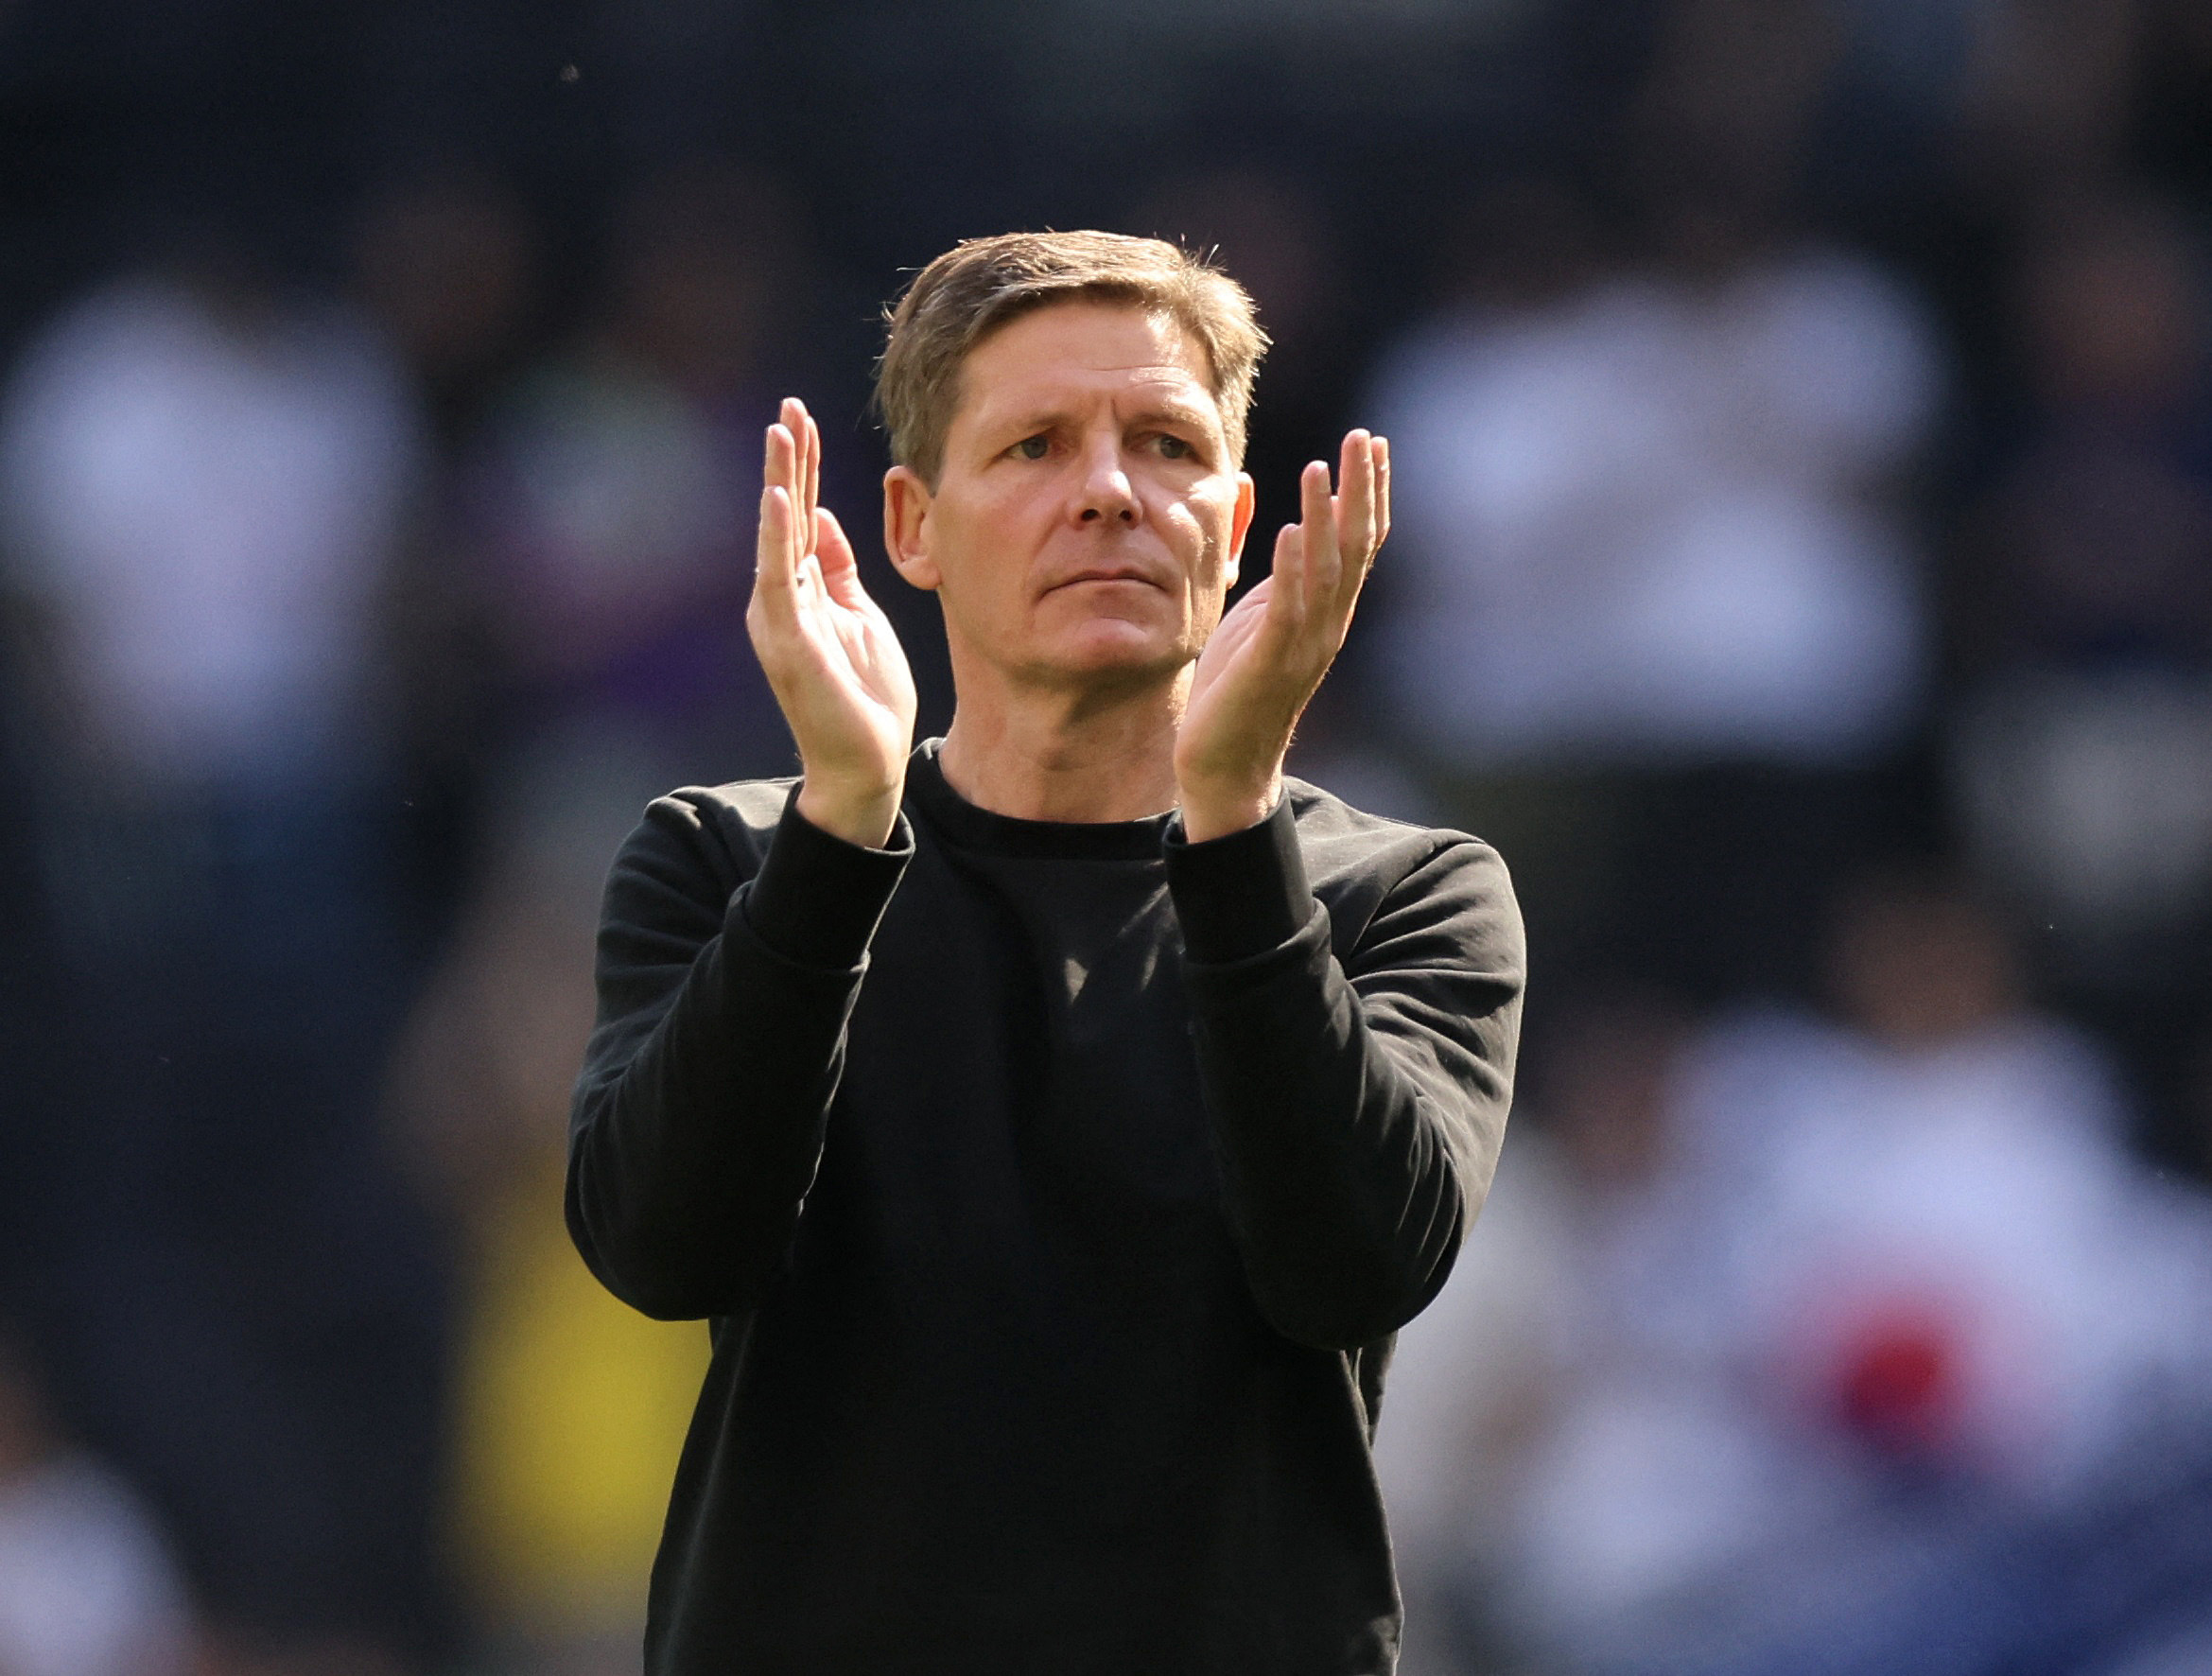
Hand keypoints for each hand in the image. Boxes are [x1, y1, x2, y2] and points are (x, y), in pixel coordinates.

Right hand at [746, 398, 917, 847]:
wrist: (867, 763)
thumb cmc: (867, 695)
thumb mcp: (860, 615)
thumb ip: (838, 568)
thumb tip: (823, 516)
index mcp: (803, 589)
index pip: (801, 514)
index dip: (802, 467)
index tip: (804, 417)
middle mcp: (782, 597)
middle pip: (785, 515)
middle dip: (788, 460)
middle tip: (790, 406)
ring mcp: (780, 617)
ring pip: (776, 536)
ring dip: (778, 483)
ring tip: (780, 432)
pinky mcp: (788, 640)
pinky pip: (779, 579)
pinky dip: (776, 537)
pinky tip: (778, 498)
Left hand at [1174, 429, 1388, 841]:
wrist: (1224, 765)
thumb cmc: (1236, 689)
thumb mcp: (1255, 616)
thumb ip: (1271, 570)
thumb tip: (1275, 514)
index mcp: (1325, 610)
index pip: (1358, 542)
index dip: (1369, 492)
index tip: (1371, 442)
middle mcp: (1326, 624)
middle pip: (1355, 547)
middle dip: (1361, 490)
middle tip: (1362, 437)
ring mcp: (1303, 645)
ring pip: (1326, 572)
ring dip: (1325, 519)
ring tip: (1320, 470)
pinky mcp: (1270, 663)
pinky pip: (1287, 610)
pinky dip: (1292, 569)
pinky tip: (1292, 532)